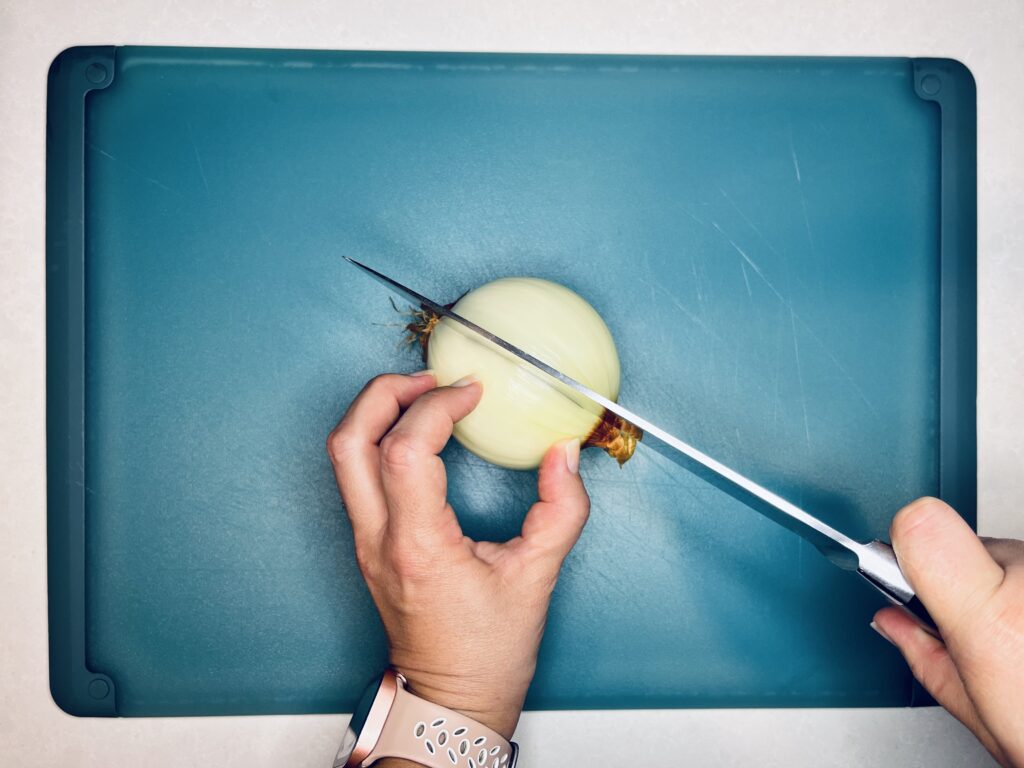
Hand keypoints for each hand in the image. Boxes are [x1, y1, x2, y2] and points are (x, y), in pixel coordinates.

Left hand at [327, 372, 588, 744]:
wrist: (450, 700)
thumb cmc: (487, 653)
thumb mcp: (539, 578)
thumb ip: (561, 509)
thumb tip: (563, 453)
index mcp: (419, 547)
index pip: (405, 450)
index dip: (438, 407)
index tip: (472, 393)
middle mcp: (380, 540)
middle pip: (350, 441)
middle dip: (386, 392)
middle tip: (432, 378)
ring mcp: (365, 541)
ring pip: (343, 455)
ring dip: (378, 411)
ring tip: (425, 397)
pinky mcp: (368, 543)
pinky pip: (357, 474)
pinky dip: (381, 437)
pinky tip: (421, 433)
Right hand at [873, 497, 1023, 767]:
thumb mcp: (984, 719)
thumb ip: (923, 655)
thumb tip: (892, 620)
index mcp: (992, 618)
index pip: (921, 523)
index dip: (908, 545)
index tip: (910, 572)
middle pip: (978, 544)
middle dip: (974, 582)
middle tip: (994, 639)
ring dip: (1022, 591)